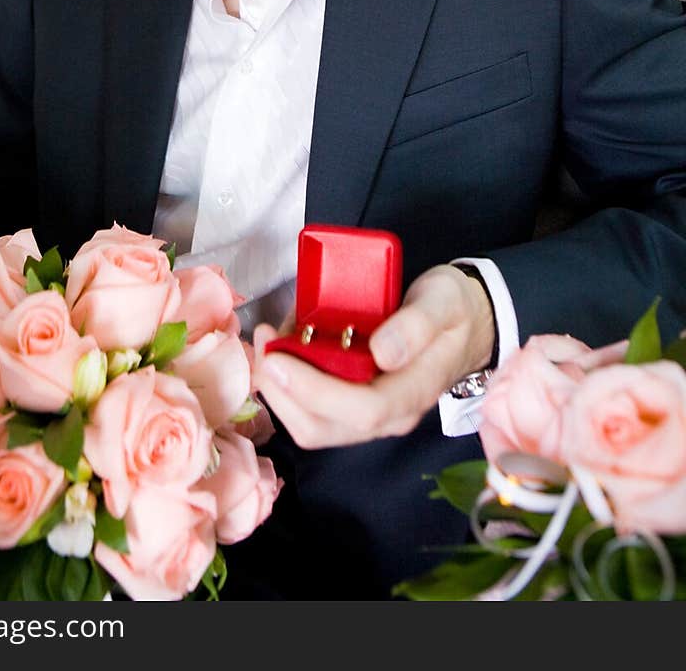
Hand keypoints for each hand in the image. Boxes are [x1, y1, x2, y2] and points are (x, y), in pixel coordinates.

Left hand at [251, 263, 495, 448]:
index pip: (360, 410)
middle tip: (263, 340)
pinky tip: (281, 347)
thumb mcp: (444, 302)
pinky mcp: (351, 403)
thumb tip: (383, 353)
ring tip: (266, 341)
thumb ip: (418, 325)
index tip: (277, 355)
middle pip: (321, 427)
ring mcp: (367, 414)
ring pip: (308, 423)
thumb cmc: (453, 311)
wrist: (465, 325)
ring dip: (276, 388)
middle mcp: (387, 416)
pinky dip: (285, 382)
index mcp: (412, 394)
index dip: (312, 389)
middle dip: (280, 389)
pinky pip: (309, 408)